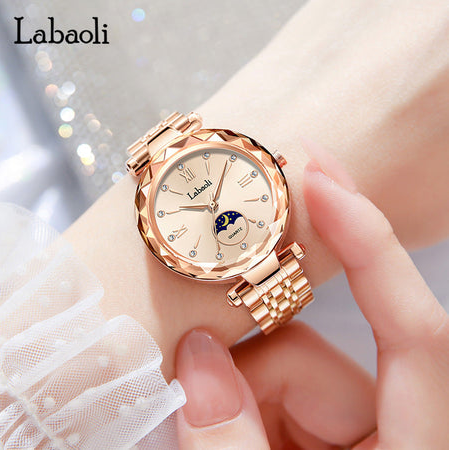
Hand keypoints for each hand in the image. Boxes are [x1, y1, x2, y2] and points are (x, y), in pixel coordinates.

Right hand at [176, 145, 447, 448]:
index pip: (416, 329)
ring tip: (196, 421)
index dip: (370, 246)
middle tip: (190, 378)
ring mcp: (347, 423)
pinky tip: (209, 419)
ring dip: (235, 384)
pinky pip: (273, 379)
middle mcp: (386, 424)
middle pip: (316, 345)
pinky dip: (235, 392)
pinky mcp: (314, 425)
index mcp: (412, 446)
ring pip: (286, 359)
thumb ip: (232, 441)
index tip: (320, 182)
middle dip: (252, 360)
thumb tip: (196, 358)